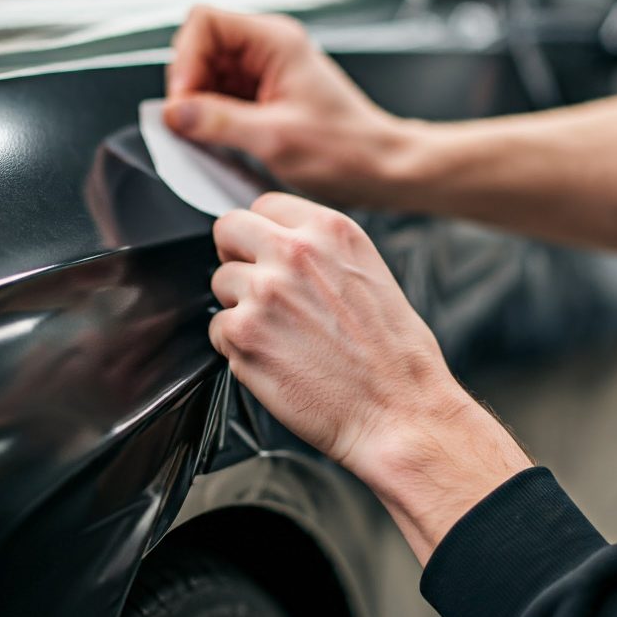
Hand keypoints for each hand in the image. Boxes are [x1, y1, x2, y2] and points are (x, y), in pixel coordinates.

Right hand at [164, 6, 410, 206]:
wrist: (378, 167)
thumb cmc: (346, 149)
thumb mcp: (274, 138)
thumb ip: (219, 123)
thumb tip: (175, 113)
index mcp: (275, 41)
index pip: (204, 23)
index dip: (186, 61)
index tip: (184, 101)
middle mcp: (268, 49)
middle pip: (200, 48)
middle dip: (190, 86)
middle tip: (194, 123)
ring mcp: (264, 72)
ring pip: (207, 75)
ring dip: (201, 105)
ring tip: (213, 136)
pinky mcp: (263, 96)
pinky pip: (221, 98)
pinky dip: (213, 118)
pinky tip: (224, 140)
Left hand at [209, 192, 531, 561]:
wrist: (399, 411)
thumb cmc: (395, 355)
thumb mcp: (369, 273)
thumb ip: (320, 251)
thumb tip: (280, 246)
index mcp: (329, 230)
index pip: (264, 205)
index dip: (262, 234)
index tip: (267, 254)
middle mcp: (293, 252)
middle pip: (228, 230)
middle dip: (237, 257)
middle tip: (259, 289)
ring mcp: (264, 291)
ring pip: (220, 283)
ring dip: (239, 307)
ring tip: (279, 335)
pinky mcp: (243, 334)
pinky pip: (217, 330)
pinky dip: (237, 347)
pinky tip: (276, 361)